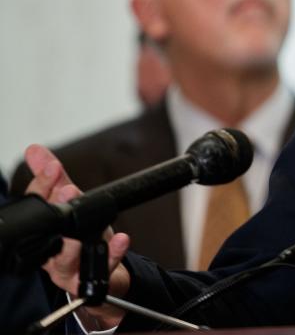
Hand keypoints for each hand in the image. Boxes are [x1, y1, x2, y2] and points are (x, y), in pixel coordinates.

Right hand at [24, 144, 130, 329]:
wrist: (101, 271)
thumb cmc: (84, 236)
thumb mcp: (74, 203)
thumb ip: (57, 179)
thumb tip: (35, 150)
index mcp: (44, 228)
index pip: (37, 204)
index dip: (43, 184)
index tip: (53, 166)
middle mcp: (50, 249)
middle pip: (50, 230)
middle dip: (58, 208)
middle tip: (68, 191)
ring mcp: (67, 268)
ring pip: (65, 257)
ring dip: (74, 242)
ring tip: (80, 229)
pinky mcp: (86, 281)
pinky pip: (99, 270)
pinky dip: (112, 254)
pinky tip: (121, 239)